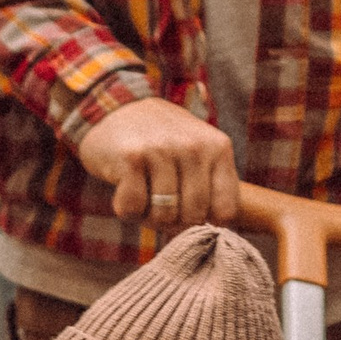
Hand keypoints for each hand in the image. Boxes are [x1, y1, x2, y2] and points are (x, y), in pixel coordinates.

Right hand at [76, 98, 238, 229]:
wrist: (113, 108)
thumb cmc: (159, 141)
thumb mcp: (197, 151)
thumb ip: (212, 183)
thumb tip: (213, 232)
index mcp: (218, 148)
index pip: (226, 211)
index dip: (206, 222)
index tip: (189, 213)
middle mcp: (194, 147)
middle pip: (193, 217)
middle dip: (173, 222)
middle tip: (160, 204)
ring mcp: (163, 151)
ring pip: (163, 216)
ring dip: (147, 216)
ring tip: (142, 194)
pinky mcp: (132, 157)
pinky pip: (133, 208)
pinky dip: (126, 208)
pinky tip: (124, 189)